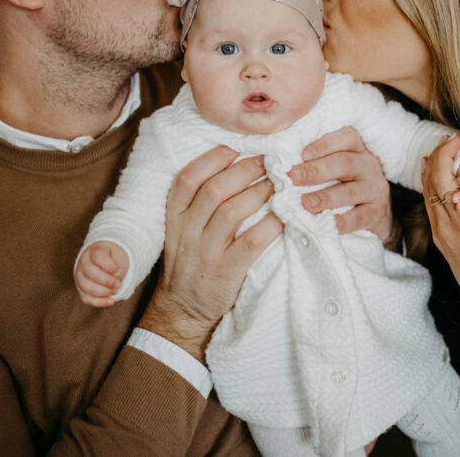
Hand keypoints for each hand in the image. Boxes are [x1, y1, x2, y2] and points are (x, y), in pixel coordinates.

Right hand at [74, 241, 129, 307]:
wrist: (106, 262)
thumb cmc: (113, 259)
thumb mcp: (118, 257)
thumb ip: (118, 264)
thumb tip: (116, 276)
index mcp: (93, 252)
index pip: (97, 257)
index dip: (108, 265)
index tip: (118, 270)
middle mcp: (83, 263)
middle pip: (90, 273)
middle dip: (107, 281)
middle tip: (118, 284)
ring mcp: (80, 277)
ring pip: (86, 287)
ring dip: (103, 292)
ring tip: (115, 291)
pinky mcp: (81, 289)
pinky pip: (86, 298)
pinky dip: (99, 302)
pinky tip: (110, 301)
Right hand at [139, 146, 282, 361]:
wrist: (183, 310)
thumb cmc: (190, 262)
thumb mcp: (182, 231)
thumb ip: (199, 204)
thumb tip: (237, 168)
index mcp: (174, 218)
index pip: (187, 180)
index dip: (211, 160)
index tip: (233, 148)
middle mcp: (186, 232)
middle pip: (213, 191)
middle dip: (244, 171)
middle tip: (268, 161)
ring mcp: (205, 252)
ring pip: (232, 212)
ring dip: (259, 192)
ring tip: (280, 183)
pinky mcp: (225, 272)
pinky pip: (251, 242)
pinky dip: (270, 225)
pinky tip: (285, 215)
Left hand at [289, 126, 394, 246]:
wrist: (375, 213)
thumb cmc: (343, 183)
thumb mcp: (333, 167)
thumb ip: (312, 160)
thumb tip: (273, 160)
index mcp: (356, 148)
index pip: (346, 137)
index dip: (324, 144)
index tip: (302, 153)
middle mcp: (368, 164)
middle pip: (344, 163)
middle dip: (316, 170)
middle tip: (293, 177)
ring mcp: (376, 188)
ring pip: (351, 190)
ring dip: (326, 197)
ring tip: (306, 203)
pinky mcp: (378, 212)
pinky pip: (360, 217)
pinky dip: (342, 221)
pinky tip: (327, 224)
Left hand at [422, 135, 459, 312]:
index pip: (442, 176)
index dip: (446, 152)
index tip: (458, 138)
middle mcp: (444, 226)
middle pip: (429, 182)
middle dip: (437, 156)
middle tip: (451, 140)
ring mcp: (439, 234)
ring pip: (426, 193)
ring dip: (432, 170)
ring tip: (444, 152)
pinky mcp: (440, 240)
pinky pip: (430, 206)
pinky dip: (433, 186)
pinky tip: (441, 178)